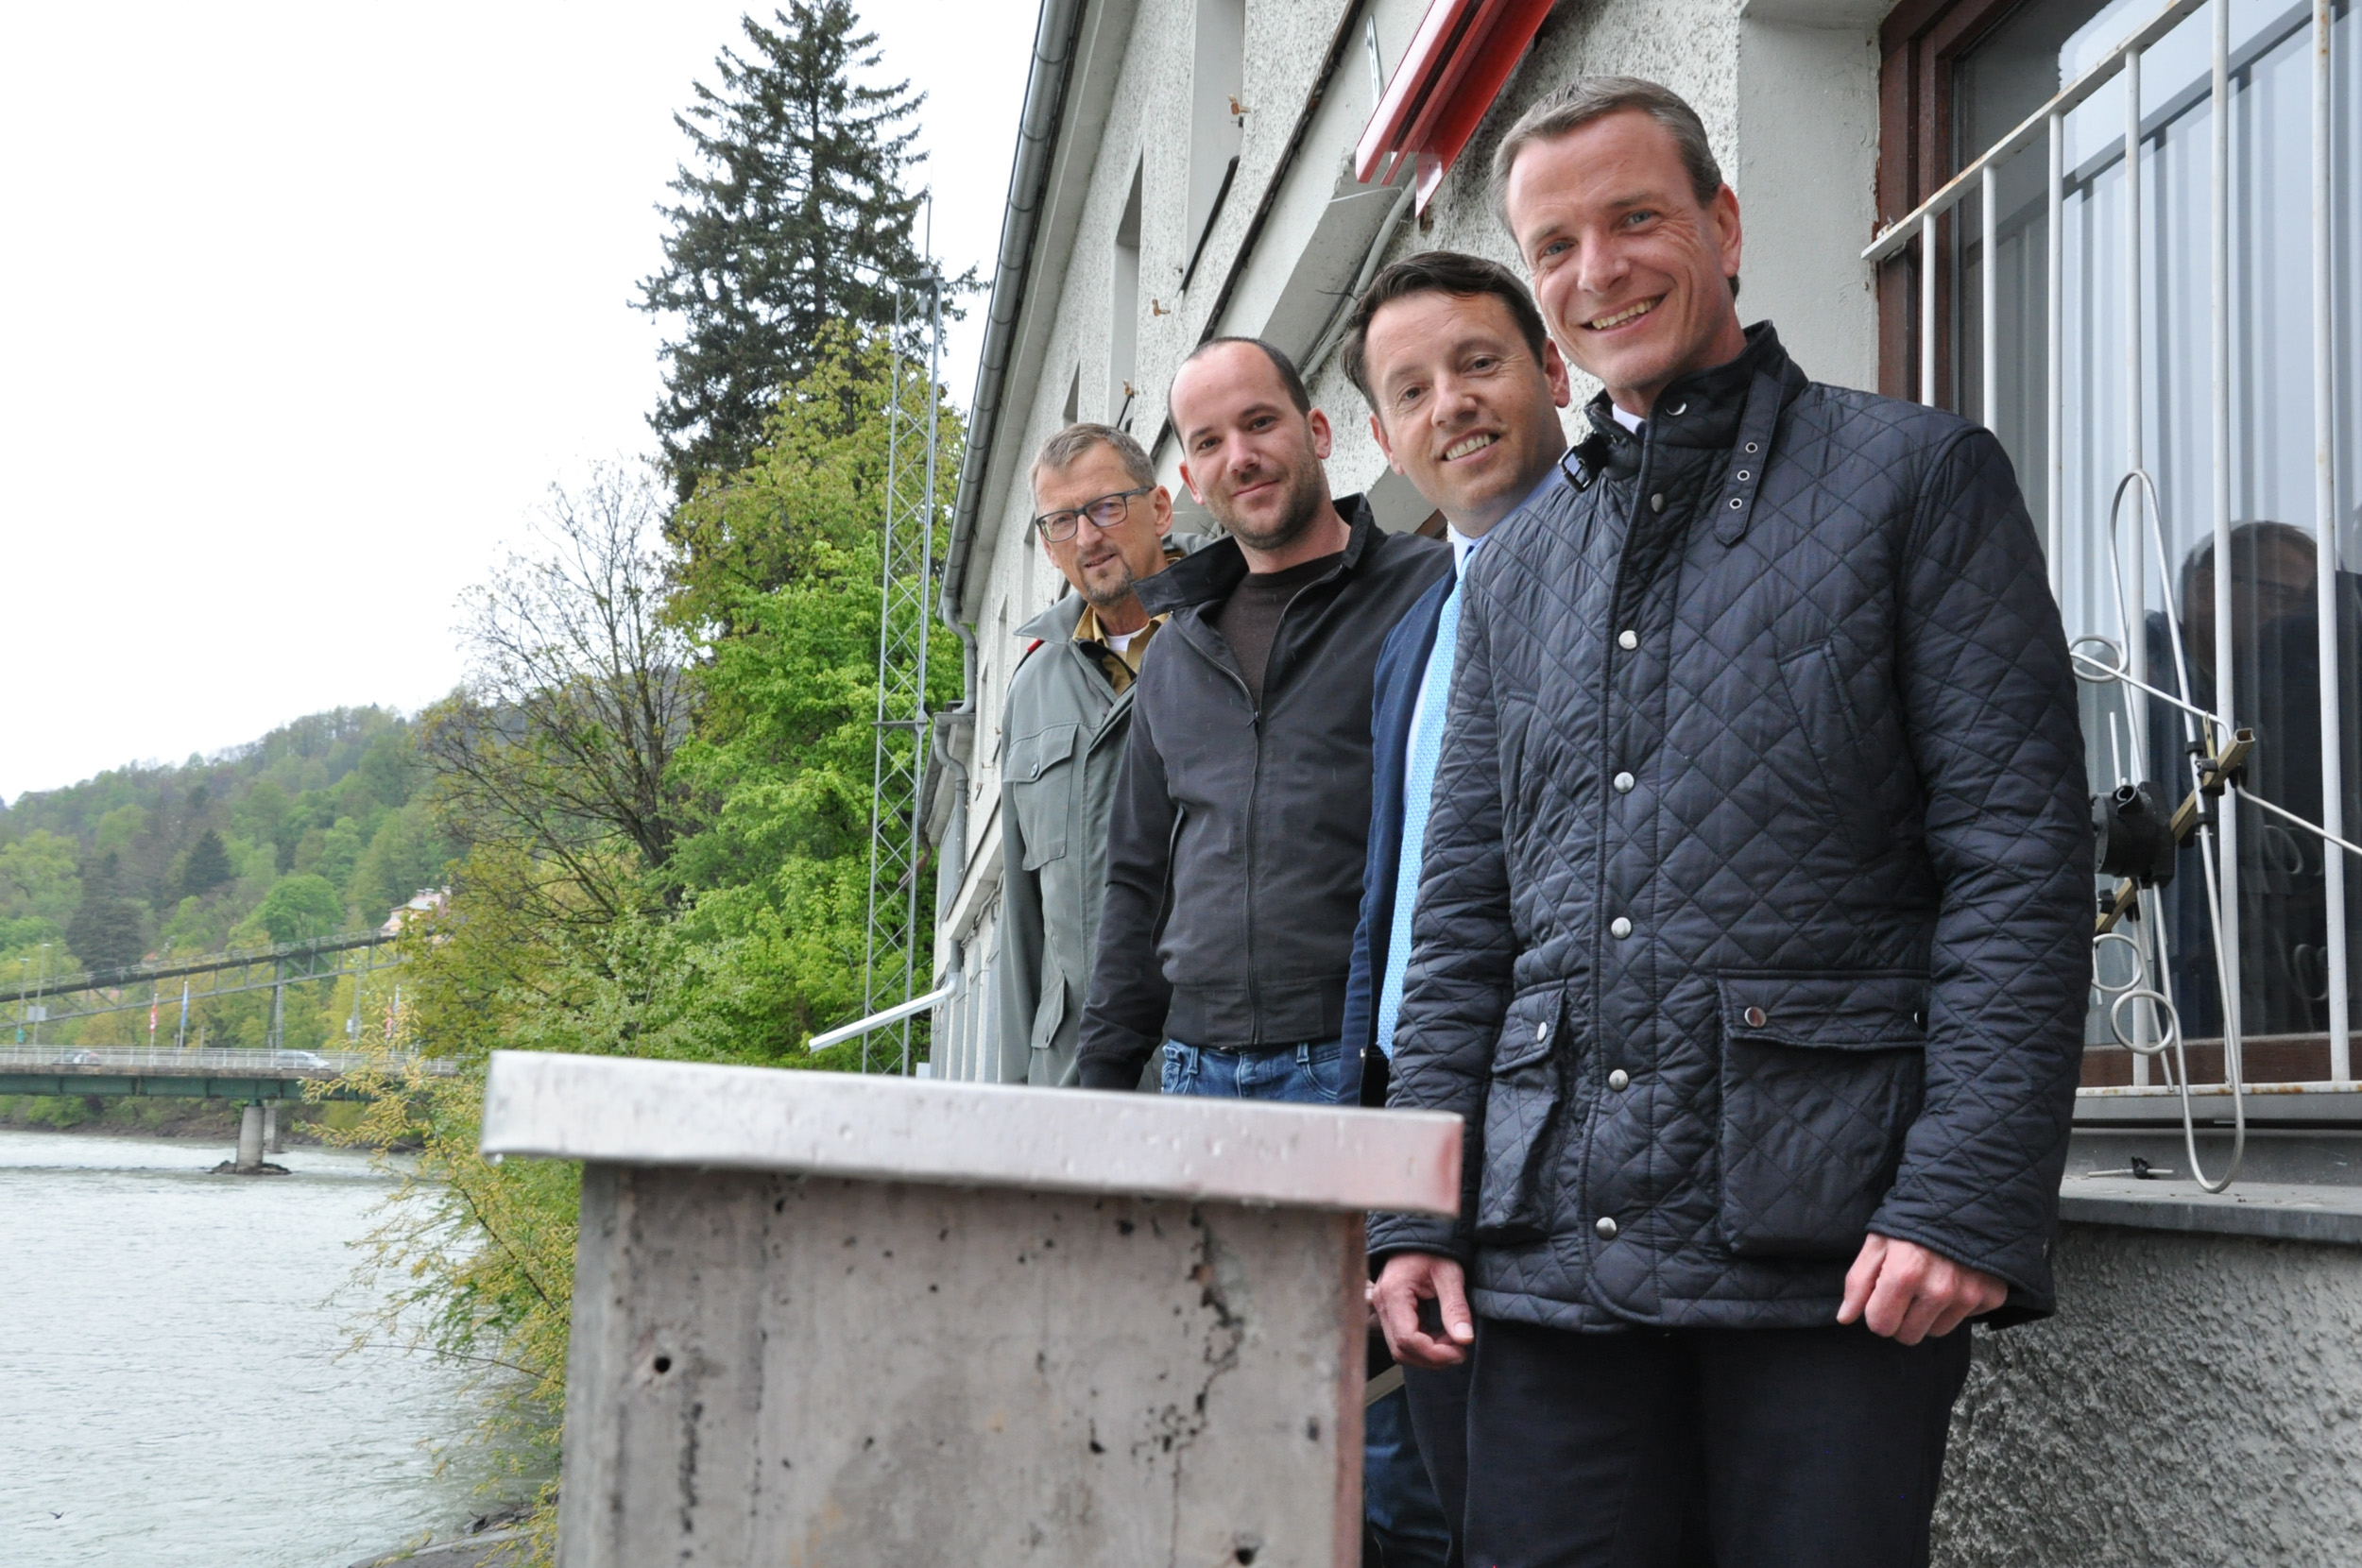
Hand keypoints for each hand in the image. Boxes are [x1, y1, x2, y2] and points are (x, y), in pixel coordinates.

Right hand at [1369, 1252, 1475, 1367]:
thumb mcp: (1450, 1274)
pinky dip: (1425, 1344)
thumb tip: (1465, 1339)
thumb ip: (1456, 1307)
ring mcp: (1384, 1309)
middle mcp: (1382, 1304)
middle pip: (1401, 1350)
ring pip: (1401, 1349)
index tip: (1460, 1352)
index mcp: (1393, 1293)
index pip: (1408, 1339)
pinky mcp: (1391, 1312)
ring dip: (1428, 1353)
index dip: (1435, 1353)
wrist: (1420, 1233)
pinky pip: (1404, 1339)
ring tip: (1453, 1342)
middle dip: (1432, 1358)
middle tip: (1460, 1351)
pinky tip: (1443, 1335)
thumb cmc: (1434, 1249)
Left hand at [1837, 1233, 2006, 1344]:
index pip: (1881, 1326)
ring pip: (1936, 1331)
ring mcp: (1969, 1295)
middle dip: (1901, 1319)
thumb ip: (1858, 1282)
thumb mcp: (1877, 1243)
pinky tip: (1953, 1279)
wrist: (1963, 1198)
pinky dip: (1956, 1305)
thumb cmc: (1912, 1220)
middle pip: (1909, 1336)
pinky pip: (1965, 1319)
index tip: (1881, 1297)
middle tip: (1905, 1292)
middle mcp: (1939, 1290)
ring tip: (1929, 1283)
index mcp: (1905, 1274)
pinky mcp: (1991, 1296)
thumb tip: (1845, 1318)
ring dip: (1929, 1315)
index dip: (1876, 1312)